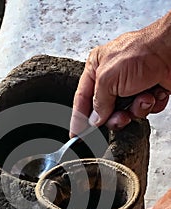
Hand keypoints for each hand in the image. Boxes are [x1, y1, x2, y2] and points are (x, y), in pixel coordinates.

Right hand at [70, 12, 170, 135]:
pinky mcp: (146, 92)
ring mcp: (129, 86)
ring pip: (124, 113)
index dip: (78, 118)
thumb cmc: (142, 53)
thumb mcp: (108, 78)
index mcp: (96, 68)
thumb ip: (98, 102)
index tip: (76, 134)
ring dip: (135, 110)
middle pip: (104, 111)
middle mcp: (111, 78)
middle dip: (114, 117)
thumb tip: (94, 120)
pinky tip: (154, 93)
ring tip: (143, 98)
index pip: (81, 99)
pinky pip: (142, 111)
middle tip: (121, 117)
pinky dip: (150, 105)